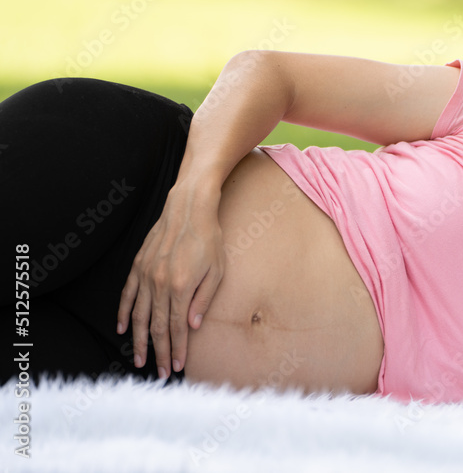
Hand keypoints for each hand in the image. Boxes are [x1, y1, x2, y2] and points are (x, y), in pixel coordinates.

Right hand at [117, 183, 223, 377]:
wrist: (189, 210)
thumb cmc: (209, 240)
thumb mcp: (217, 272)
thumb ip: (203, 300)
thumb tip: (191, 327)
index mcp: (180, 286)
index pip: (177, 327)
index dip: (176, 349)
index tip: (175, 366)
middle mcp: (159, 283)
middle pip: (157, 327)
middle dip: (158, 352)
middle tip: (158, 373)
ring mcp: (145, 275)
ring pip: (139, 316)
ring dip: (139, 340)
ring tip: (139, 359)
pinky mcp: (138, 266)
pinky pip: (127, 295)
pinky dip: (124, 314)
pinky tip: (123, 330)